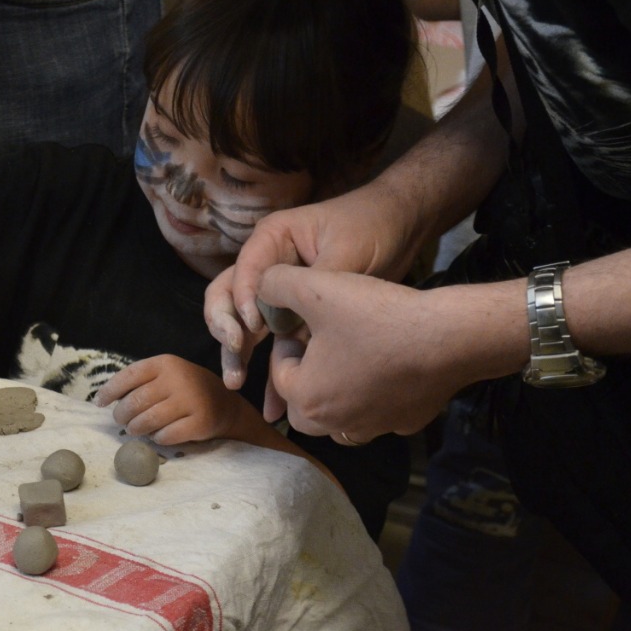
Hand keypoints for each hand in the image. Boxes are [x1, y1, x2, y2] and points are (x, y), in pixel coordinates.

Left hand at [93, 355, 248, 444]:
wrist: (225, 404)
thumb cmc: (185, 390)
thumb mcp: (166, 375)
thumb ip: (141, 382)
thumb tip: (106, 398)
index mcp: (165, 363)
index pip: (129, 375)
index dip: (110, 390)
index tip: (100, 402)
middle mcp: (177, 379)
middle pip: (135, 401)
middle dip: (122, 414)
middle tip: (121, 420)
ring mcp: (190, 401)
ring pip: (148, 420)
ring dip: (136, 428)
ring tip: (135, 429)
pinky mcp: (200, 422)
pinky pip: (166, 435)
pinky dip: (157, 439)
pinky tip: (157, 436)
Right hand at [205, 187, 417, 378]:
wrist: (404, 228)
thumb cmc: (372, 226)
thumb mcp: (346, 249)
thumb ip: (314, 283)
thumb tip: (284, 323)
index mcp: (272, 239)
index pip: (244, 272)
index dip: (242, 300)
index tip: (252, 327)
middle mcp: (267, 265)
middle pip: (229, 297)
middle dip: (226, 327)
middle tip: (234, 350)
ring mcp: (280, 293)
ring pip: (245, 325)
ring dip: (238, 354)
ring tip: (236, 382)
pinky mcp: (296, 316)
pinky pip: (277, 346)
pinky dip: (274, 372)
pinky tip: (272, 403)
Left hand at [258, 265, 469, 439]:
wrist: (448, 337)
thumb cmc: (374, 315)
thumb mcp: (315, 287)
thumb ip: (275, 284)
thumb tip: (260, 286)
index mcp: (306, 398)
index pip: (278, 375)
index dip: (287, 345)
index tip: (305, 323)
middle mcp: (336, 423)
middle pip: (302, 409)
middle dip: (303, 380)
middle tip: (319, 346)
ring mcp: (375, 427)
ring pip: (339, 421)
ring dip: (334, 398)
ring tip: (347, 360)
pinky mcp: (407, 423)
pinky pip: (379, 417)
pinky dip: (374, 400)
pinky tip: (386, 369)